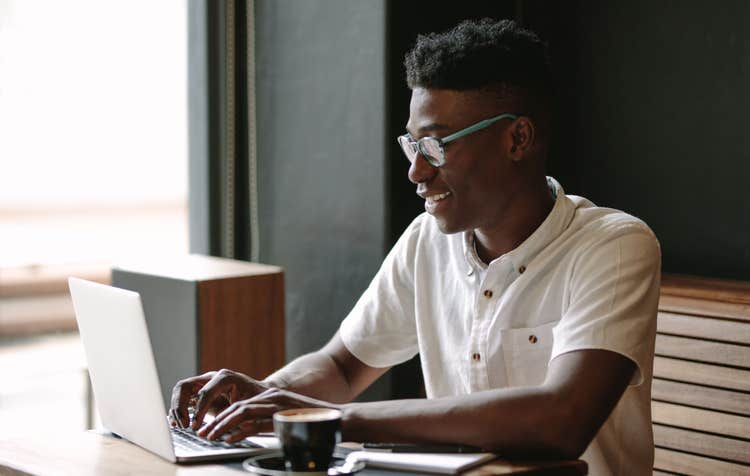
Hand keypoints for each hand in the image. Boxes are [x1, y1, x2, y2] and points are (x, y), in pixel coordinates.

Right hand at [169, 369, 270, 429]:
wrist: (259, 394)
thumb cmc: (256, 399)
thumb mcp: (248, 406)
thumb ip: (234, 413)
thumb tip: (222, 425)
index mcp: (224, 377)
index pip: (204, 392)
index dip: (198, 410)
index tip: (195, 426)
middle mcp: (212, 377)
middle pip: (185, 386)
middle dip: (180, 406)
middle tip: (184, 425)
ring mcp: (204, 383)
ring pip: (181, 391)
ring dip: (176, 408)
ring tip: (179, 426)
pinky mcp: (201, 392)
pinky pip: (184, 397)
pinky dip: (178, 409)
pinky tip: (176, 422)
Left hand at [196, 387, 338, 442]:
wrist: (335, 418)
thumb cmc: (311, 421)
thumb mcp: (283, 420)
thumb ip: (264, 423)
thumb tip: (242, 432)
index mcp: (270, 397)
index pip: (240, 404)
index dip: (222, 416)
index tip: (210, 428)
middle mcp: (271, 397)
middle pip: (236, 407)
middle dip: (217, 420)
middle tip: (203, 432)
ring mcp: (276, 404)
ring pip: (241, 412)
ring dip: (223, 425)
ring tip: (211, 436)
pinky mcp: (281, 414)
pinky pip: (255, 422)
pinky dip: (240, 431)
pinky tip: (230, 439)